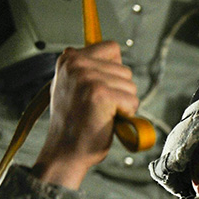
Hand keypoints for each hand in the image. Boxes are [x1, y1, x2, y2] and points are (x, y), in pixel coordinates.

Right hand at [33, 41, 138, 189]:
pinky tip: (108, 120)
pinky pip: (132, 101)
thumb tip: (116, 58)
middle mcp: (76, 63)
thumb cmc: (74, 124)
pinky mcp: (101, 93)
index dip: (115, 72)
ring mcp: (88, 77)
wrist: (66, 150)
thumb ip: (89, 69)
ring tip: (103, 114)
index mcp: (69, 58)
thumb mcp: (72, 86)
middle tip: (100, 108)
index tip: (103, 90)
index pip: (112, 48)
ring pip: (131, 86)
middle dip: (120, 92)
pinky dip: (127, 115)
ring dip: (124, 104)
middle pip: (125, 70)